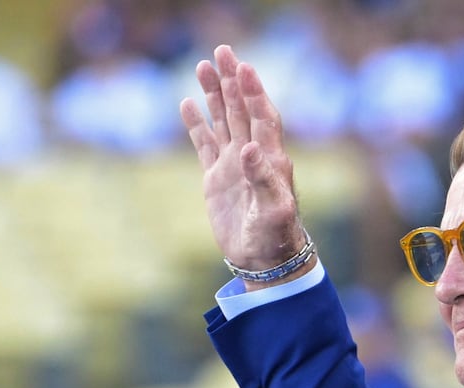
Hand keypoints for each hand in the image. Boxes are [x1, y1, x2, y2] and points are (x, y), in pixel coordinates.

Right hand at [180, 45, 307, 275]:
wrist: (264, 260)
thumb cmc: (276, 237)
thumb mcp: (273, 211)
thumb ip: (263, 179)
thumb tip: (250, 149)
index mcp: (271, 159)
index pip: (263, 117)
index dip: (254, 92)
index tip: (244, 67)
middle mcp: (252, 156)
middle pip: (242, 109)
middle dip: (233, 81)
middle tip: (222, 51)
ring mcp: (233, 165)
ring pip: (222, 121)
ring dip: (214, 94)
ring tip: (203, 66)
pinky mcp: (216, 179)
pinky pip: (204, 144)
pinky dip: (196, 124)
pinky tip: (187, 103)